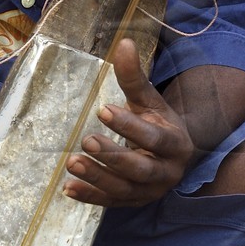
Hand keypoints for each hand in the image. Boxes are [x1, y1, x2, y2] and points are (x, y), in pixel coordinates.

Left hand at [63, 38, 195, 208]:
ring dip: (97, 177)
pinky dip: (90, 197)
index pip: (154, 137)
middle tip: (86, 140)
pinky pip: (111, 203)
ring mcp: (150, 191)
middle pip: (140, 168)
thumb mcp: (149, 100)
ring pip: (124, 189)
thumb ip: (135, 77)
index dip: (129, 126)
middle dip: (113, 156)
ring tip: (72, 163)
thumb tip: (124, 42)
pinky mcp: (134, 203)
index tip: (103, 110)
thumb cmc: (157, 122)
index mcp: (175, 143)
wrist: (172, 155)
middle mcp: (167, 172)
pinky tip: (68, 188)